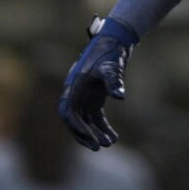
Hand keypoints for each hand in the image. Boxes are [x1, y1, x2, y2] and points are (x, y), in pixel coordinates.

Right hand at [57, 16, 136, 150]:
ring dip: (95, 133)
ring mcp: (84, 96)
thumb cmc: (111, 52)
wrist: (116, 42)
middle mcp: (76, 92)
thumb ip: (114, 80)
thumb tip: (120, 95)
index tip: (89, 136)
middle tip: (99, 147)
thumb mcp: (112, 65)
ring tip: (110, 143)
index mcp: (74, 85)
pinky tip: (114, 137)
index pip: (68, 110)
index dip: (75, 125)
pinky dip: (103, 127)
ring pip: (85, 121)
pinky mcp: (94, 98)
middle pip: (74, 120)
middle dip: (85, 134)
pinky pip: (95, 117)